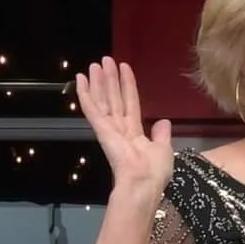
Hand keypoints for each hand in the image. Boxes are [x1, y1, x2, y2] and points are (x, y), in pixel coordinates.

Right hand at [75, 57, 173, 204]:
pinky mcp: (101, 130)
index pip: (130, 103)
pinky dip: (85, 93)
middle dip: (110, 79)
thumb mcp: (164, 149)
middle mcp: (120, 129)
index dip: (127, 85)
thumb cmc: (154, 171)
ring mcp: (109, 129)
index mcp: (135, 134)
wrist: (143, 183)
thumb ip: (162, 135)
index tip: (124, 68)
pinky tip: (80, 79)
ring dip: (99, 81)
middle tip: (105, 60)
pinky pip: (91, 109)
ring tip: (95, 63)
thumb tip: (164, 122)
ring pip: (102, 99)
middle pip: (114, 98)